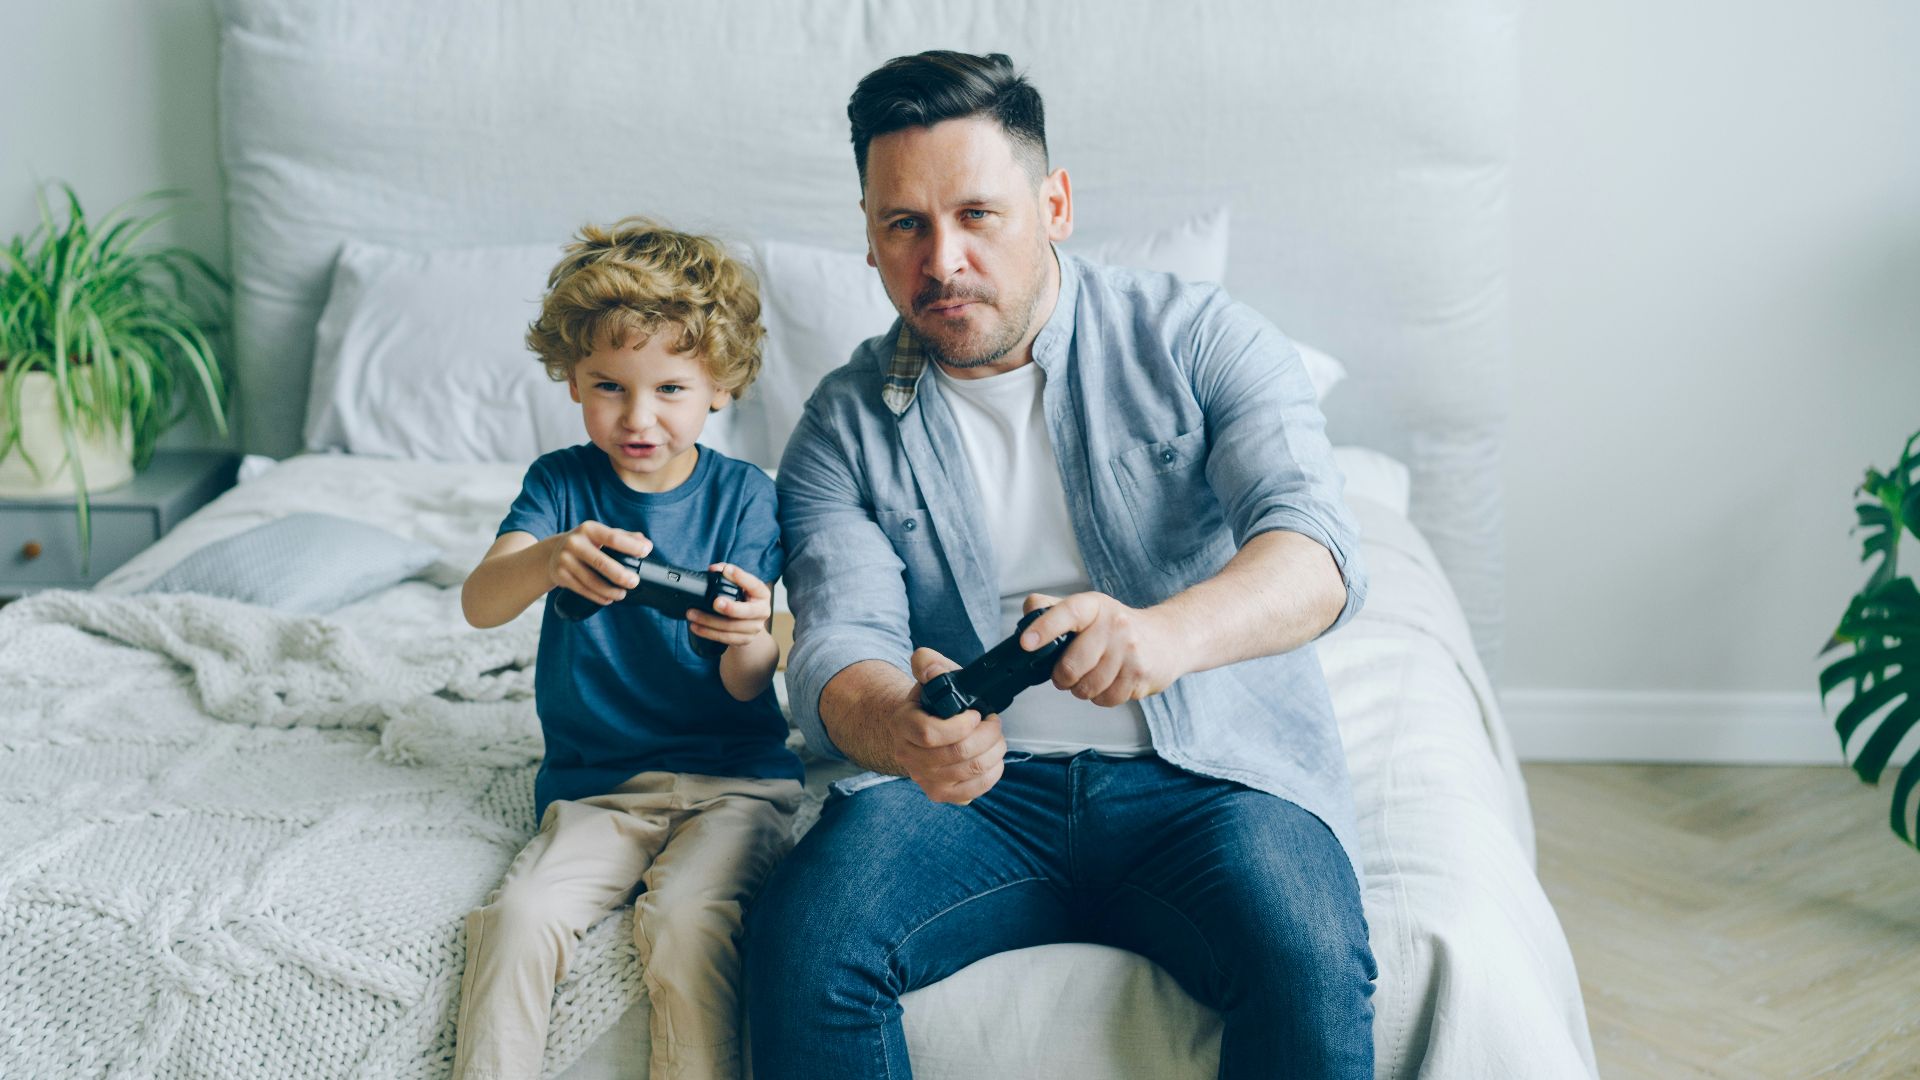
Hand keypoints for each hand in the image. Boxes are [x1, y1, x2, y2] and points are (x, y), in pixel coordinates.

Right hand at [548, 521, 651, 606]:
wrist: (552, 552)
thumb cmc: (585, 543)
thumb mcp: (601, 534)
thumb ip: (624, 537)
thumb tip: (647, 543)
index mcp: (589, 529)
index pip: (613, 538)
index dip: (631, 546)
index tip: (645, 552)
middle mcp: (575, 543)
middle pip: (601, 563)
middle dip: (620, 575)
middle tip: (634, 582)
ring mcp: (565, 559)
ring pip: (591, 581)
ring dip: (610, 591)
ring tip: (622, 594)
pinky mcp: (560, 575)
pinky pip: (582, 589)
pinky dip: (598, 597)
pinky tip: (608, 599)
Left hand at [688, 563, 772, 649]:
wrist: (750, 622)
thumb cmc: (743, 598)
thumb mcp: (740, 584)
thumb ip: (727, 572)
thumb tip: (713, 569)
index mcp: (762, 594)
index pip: (754, 584)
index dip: (741, 577)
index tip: (727, 570)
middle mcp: (762, 612)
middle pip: (747, 612)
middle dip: (731, 608)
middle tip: (715, 602)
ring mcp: (754, 628)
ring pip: (731, 627)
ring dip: (709, 621)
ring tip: (692, 614)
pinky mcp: (744, 640)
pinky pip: (725, 638)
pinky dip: (708, 633)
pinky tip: (696, 627)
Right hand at [898, 646, 1006, 804]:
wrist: (917, 731)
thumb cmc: (930, 704)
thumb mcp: (928, 677)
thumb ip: (927, 663)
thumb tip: (931, 668)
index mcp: (902, 724)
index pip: (929, 733)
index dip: (961, 725)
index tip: (976, 714)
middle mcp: (908, 756)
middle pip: (956, 753)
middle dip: (987, 736)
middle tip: (993, 723)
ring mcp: (923, 778)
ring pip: (969, 771)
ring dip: (993, 752)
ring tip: (995, 738)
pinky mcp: (940, 794)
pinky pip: (973, 791)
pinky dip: (992, 773)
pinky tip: (992, 758)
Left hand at [1018, 591, 1189, 706]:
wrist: (1169, 638)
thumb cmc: (1120, 626)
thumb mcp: (1090, 609)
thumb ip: (1055, 609)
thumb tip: (1029, 611)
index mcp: (1095, 606)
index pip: (1068, 612)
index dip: (1044, 628)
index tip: (1027, 643)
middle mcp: (1115, 625)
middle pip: (1072, 665)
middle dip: (1063, 678)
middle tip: (1067, 675)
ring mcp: (1130, 650)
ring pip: (1088, 687)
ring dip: (1084, 690)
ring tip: (1093, 677)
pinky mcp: (1141, 674)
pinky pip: (1107, 699)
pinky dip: (1103, 697)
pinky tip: (1111, 683)